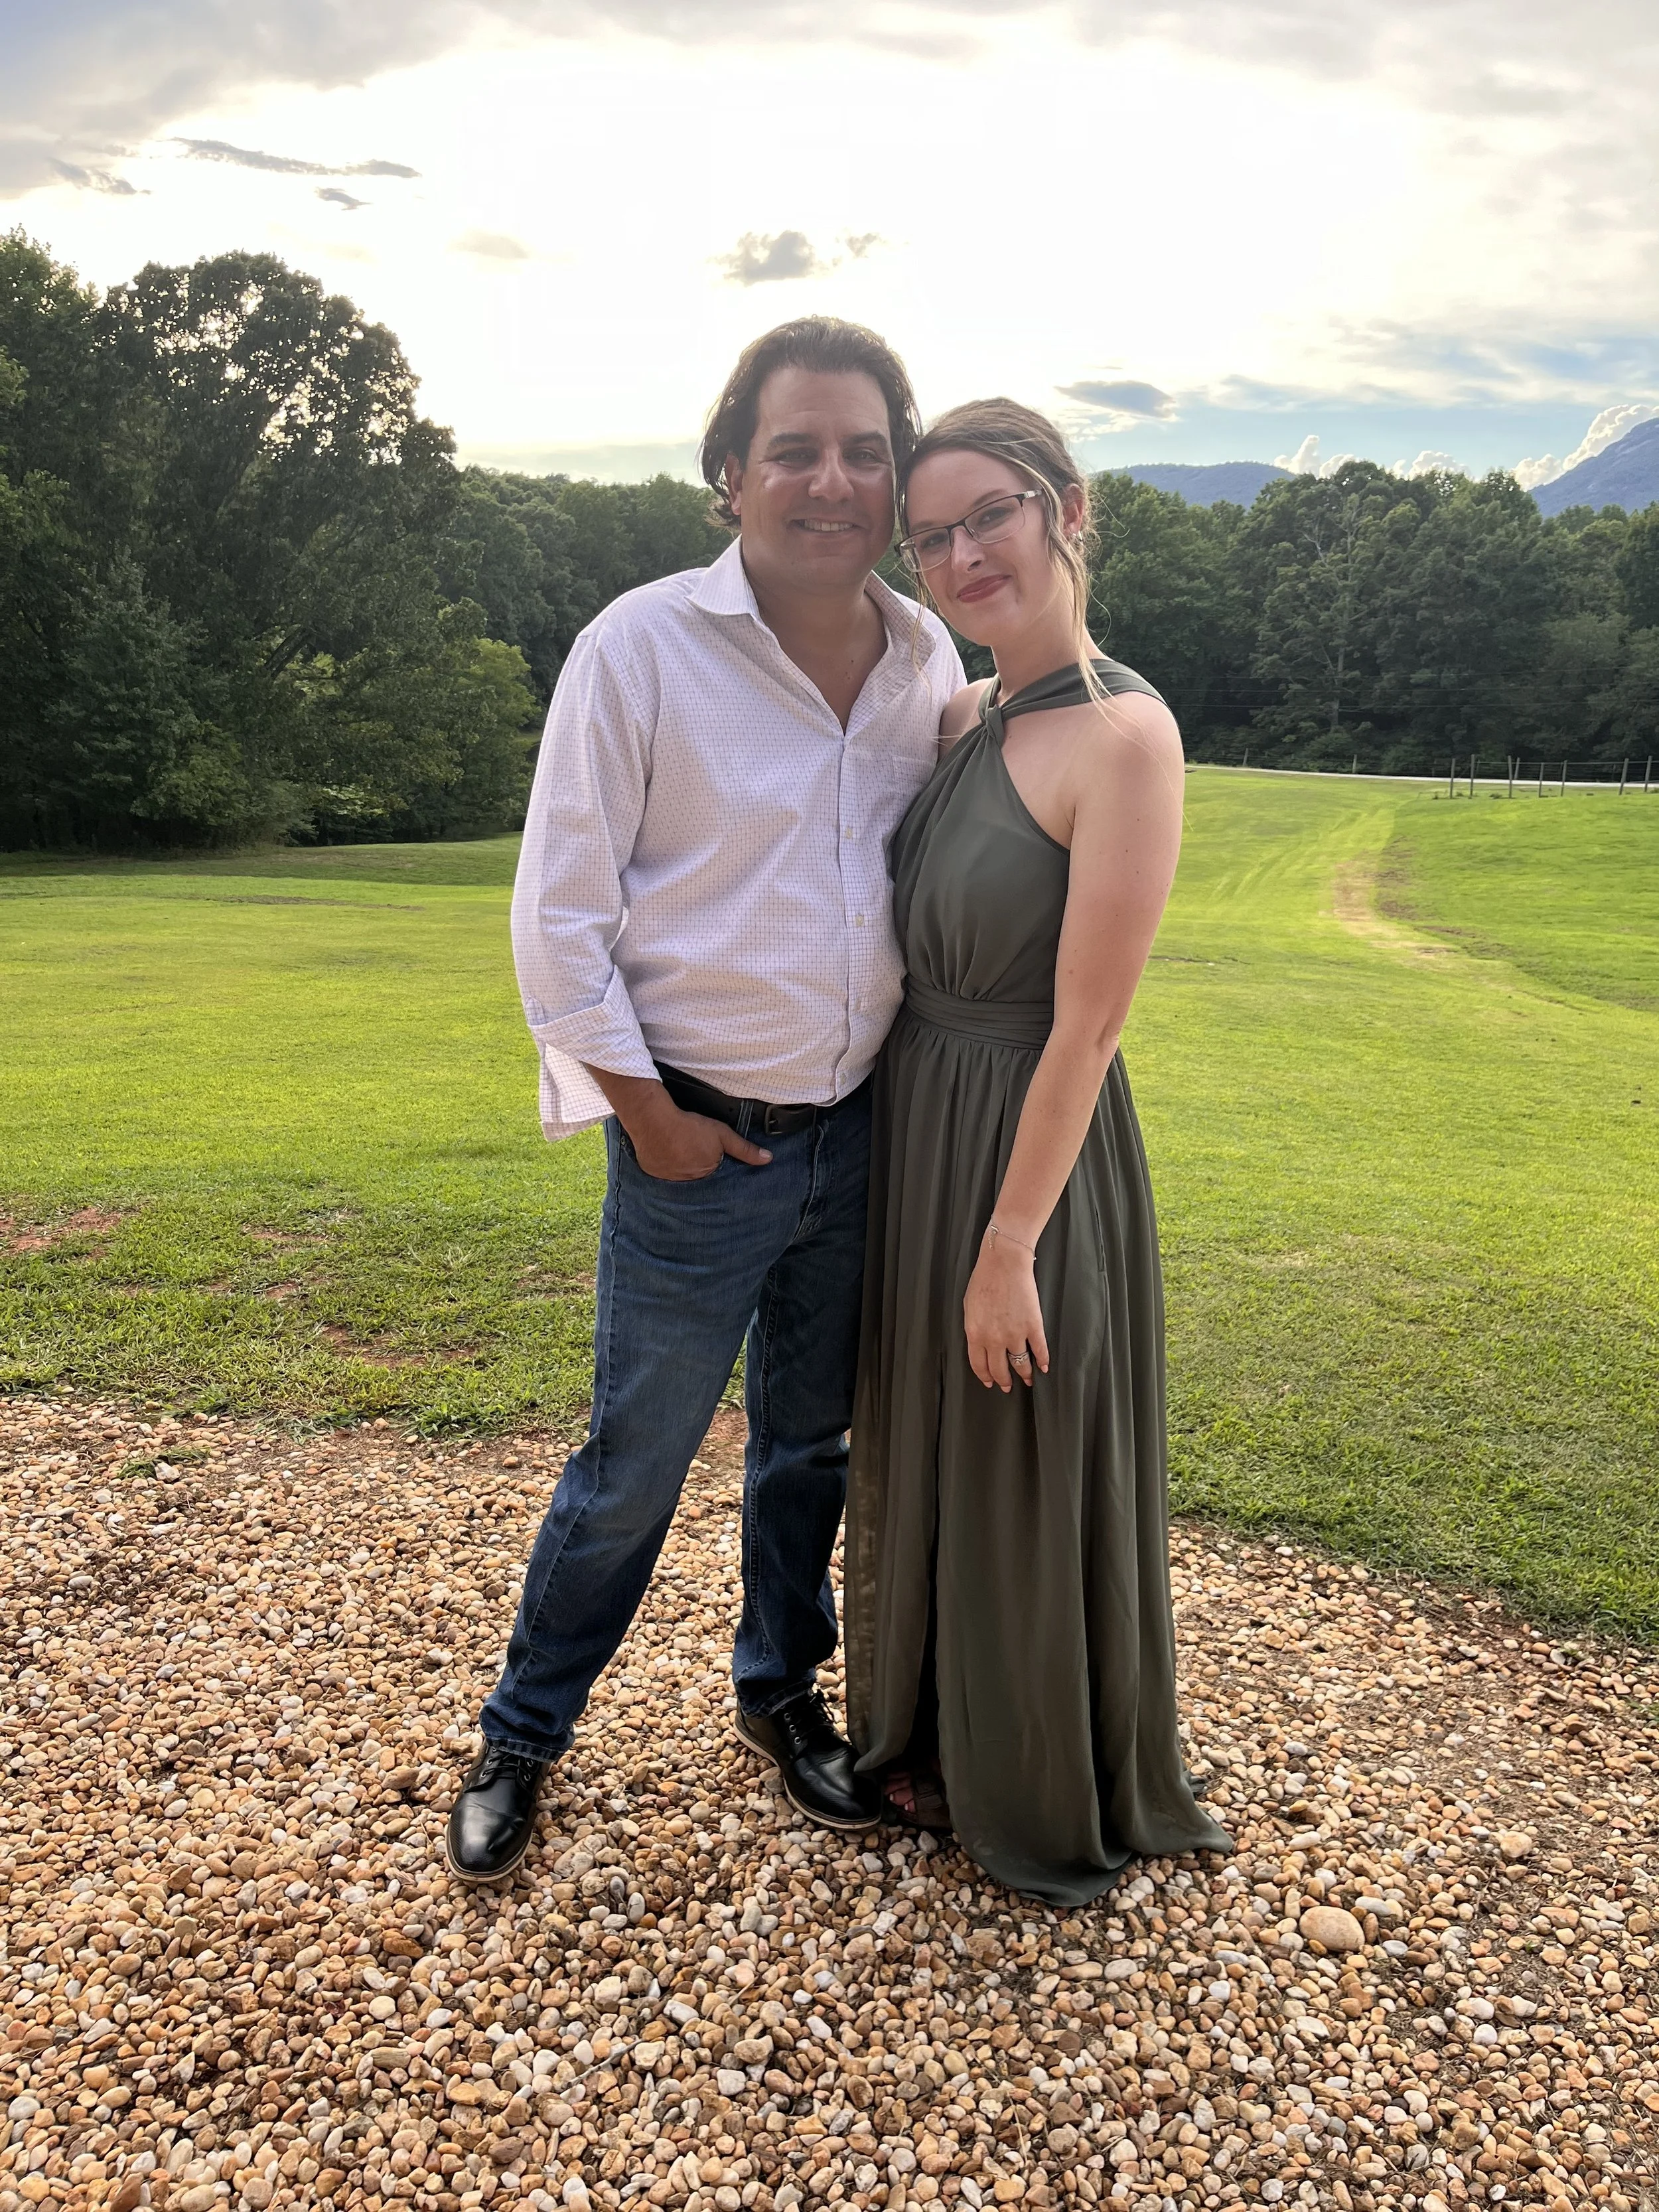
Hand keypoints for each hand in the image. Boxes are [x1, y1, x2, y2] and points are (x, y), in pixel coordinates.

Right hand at [623, 1088, 771, 1181]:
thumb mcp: (722, 1134)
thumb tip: (767, 1159)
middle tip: (689, 1145)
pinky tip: (664, 1149)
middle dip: (696, 1163)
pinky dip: (664, 1163)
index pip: (714, 1173)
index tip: (704, 1149)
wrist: (653, 1121)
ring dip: (680, 1164)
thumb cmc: (689, 1126)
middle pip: (696, 1174)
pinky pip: (662, 1171)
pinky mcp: (653, 1173)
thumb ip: (744, 1149)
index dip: (711, 1159)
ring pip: (679, 1173)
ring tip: (678, 1147)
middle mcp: (688, 1181)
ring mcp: (669, 1179)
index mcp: (706, 1174)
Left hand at [963, 1236, 1049, 1390]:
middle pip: (1000, 1370)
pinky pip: (1039, 1350)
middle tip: (1007, 1386)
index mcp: (975, 1334)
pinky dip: (1043, 1361)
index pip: (979, 1365)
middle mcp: (994, 1339)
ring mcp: (1015, 1333)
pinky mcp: (1033, 1326)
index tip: (990, 1383)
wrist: (1004, 1263)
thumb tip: (979, 1343)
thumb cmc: (984, 1280)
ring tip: (1027, 1379)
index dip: (986, 1377)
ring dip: (1024, 1374)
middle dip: (1004, 1381)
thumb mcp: (969, 1308)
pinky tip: (1044, 1367)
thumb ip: (974, 1329)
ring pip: (1020, 1363)